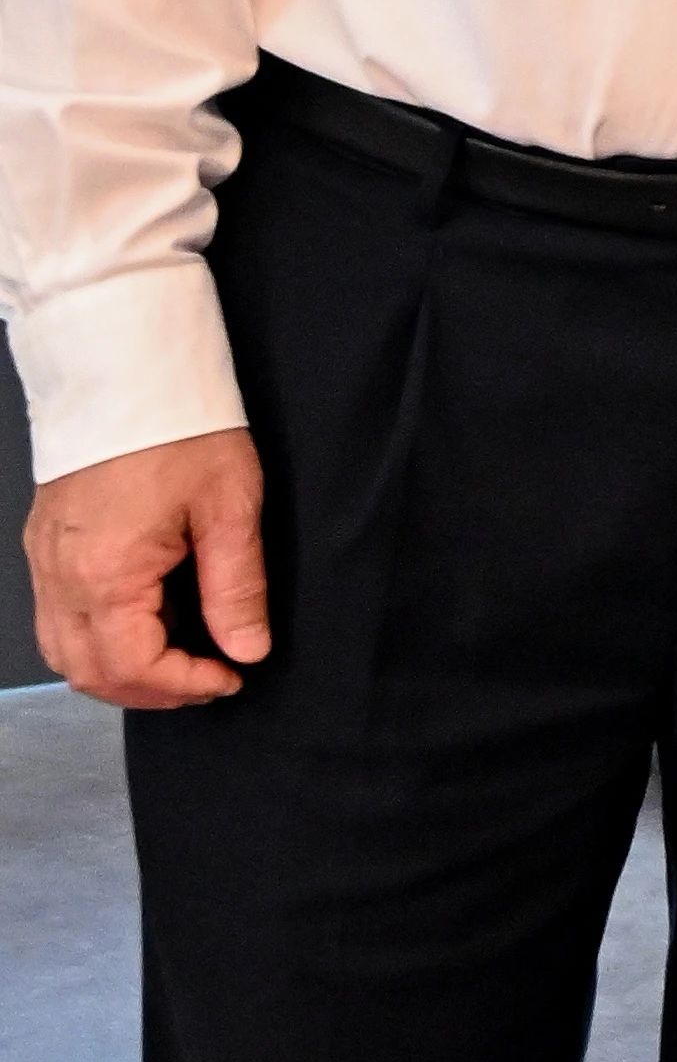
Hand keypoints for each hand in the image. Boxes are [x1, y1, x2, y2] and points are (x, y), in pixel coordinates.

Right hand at [25, 429, 269, 709]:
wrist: (125, 371)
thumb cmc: (180, 430)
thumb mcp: (229, 510)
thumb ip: (236, 589)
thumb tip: (247, 648)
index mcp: (106, 572)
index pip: (133, 666)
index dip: (185, 686)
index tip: (230, 677)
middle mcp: (61, 575)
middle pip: (88, 672)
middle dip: (150, 690)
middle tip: (206, 679)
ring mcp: (45, 561)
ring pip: (64, 651)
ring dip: (119, 669)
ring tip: (180, 655)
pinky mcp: (45, 544)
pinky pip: (58, 616)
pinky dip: (98, 636)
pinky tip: (148, 618)